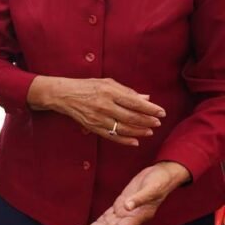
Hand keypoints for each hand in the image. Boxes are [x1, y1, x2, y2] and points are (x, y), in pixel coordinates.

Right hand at [27, 76, 164, 146]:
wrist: (62, 95)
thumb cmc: (86, 86)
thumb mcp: (107, 83)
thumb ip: (127, 91)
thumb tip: (146, 99)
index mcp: (109, 92)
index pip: (135, 102)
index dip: (150, 109)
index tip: (161, 112)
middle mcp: (104, 105)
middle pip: (131, 117)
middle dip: (147, 121)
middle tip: (158, 123)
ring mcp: (98, 118)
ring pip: (123, 128)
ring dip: (139, 131)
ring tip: (149, 132)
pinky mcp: (92, 126)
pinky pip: (111, 136)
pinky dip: (124, 140)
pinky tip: (135, 141)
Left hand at [78, 161, 190, 224]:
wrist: (162, 175)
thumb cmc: (159, 182)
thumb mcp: (151, 188)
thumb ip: (139, 198)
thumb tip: (127, 206)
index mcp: (139, 216)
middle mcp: (131, 216)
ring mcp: (125, 211)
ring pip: (108, 224)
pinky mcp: (121, 204)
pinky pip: (108, 216)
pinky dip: (99, 222)